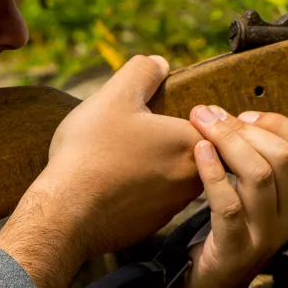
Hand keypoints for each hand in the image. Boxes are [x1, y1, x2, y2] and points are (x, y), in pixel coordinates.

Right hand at [0, 55, 203, 287]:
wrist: (67, 213)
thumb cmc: (92, 150)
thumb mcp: (114, 96)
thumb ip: (142, 72)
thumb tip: (161, 64)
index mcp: (190, 142)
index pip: (219, 125)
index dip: (205, 112)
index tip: (188, 107)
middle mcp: (193, 177)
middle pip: (200, 150)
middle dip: (182, 136)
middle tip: (157, 125)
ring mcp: (174, 205)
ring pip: (179, 175)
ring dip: (165, 163)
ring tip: (135, 150)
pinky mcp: (153, 223)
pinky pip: (158, 198)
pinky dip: (146, 187)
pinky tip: (120, 178)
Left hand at [153, 105, 287, 287]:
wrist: (208, 285)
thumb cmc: (223, 229)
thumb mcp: (246, 194)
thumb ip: (249, 160)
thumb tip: (230, 114)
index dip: (275, 122)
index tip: (241, 114)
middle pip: (282, 157)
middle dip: (242, 127)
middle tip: (208, 113)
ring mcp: (265, 235)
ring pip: (259, 175)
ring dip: (226, 141)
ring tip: (199, 124)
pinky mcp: (236, 248)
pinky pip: (229, 204)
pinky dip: (213, 172)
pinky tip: (198, 151)